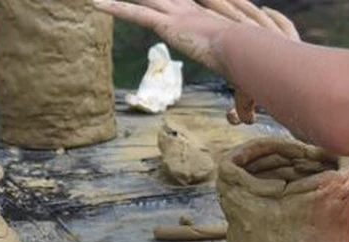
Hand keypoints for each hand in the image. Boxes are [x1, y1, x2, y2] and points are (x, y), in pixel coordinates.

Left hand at [93, 0, 299, 122]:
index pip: (186, 10)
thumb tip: (247, 122)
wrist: (250, 49)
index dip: (175, 5)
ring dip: (127, 1)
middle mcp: (191, 13)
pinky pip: (136, 16)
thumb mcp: (243, 83)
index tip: (173, 5)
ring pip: (148, 2)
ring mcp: (179, 16)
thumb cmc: (253, 65)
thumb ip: (241, 101)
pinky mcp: (169, 25)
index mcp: (207, 22)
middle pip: (164, 0)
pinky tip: (94, 5)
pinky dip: (116, 9)